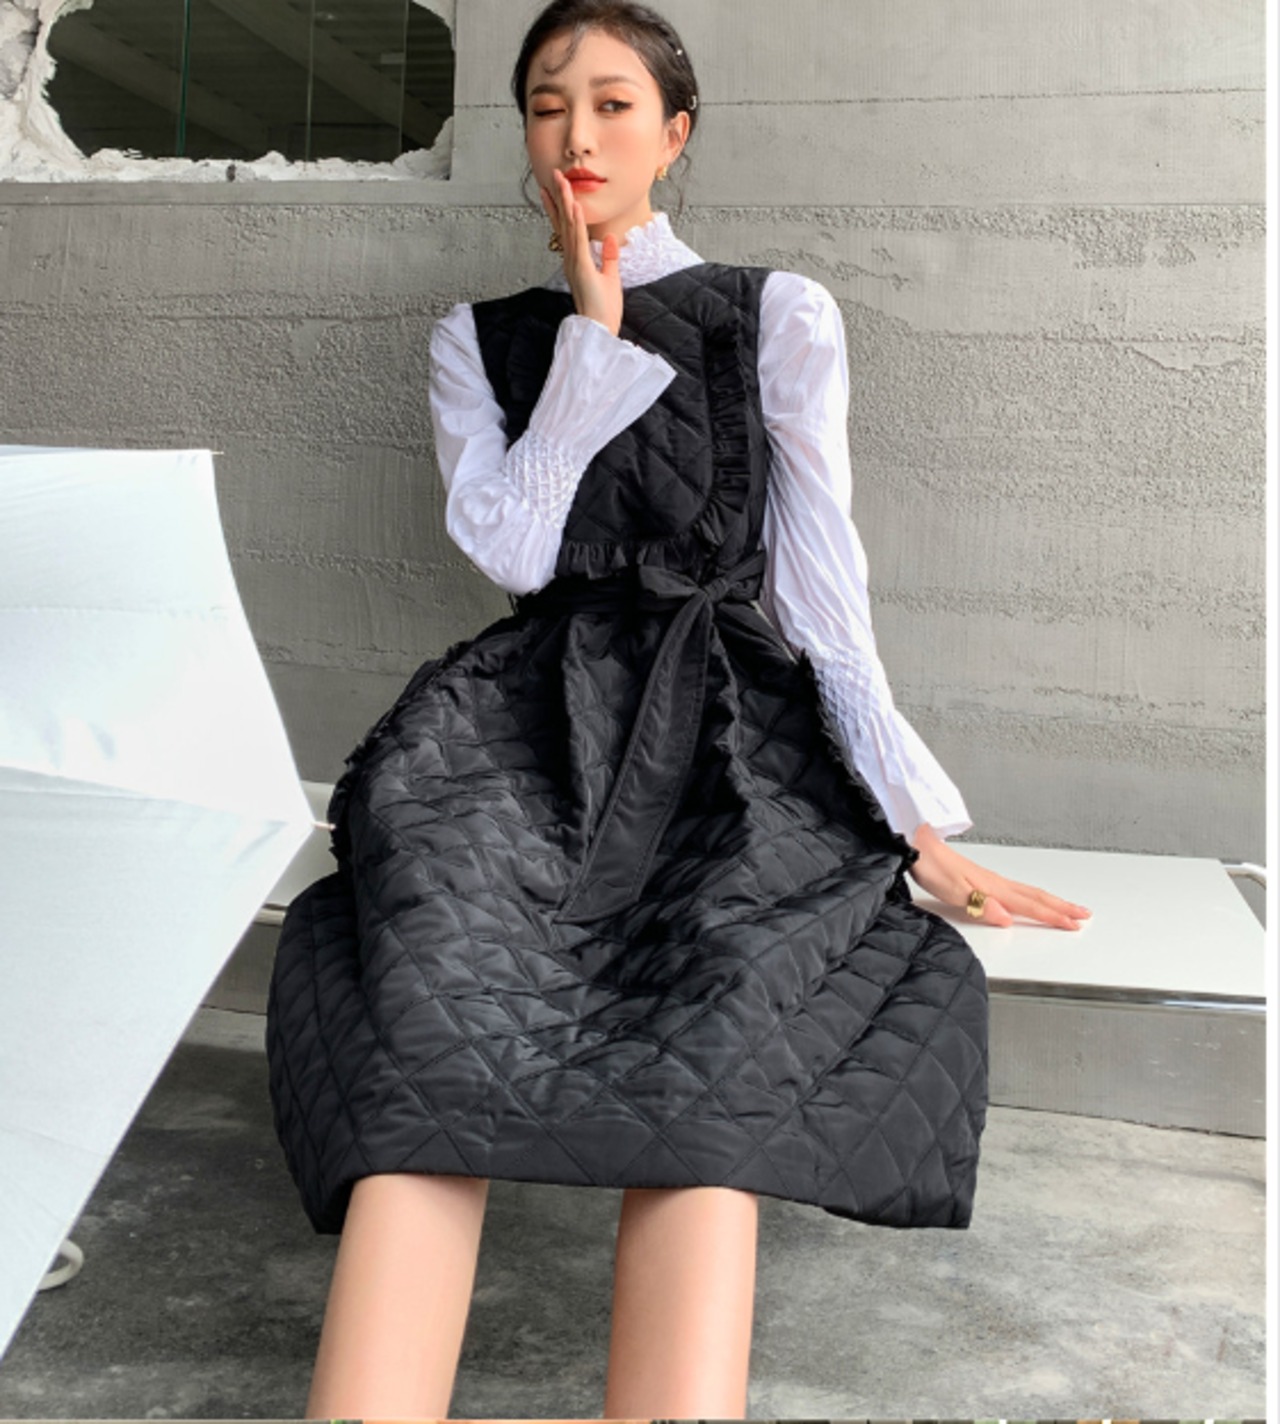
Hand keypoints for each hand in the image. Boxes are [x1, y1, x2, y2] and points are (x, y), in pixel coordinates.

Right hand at [540, 169, 622, 336]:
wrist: (600, 330)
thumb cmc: (604, 310)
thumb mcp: (610, 278)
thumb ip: (609, 258)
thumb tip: (609, 238)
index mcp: (576, 261)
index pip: (567, 229)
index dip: (560, 207)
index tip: (555, 189)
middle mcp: (571, 260)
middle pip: (563, 222)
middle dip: (559, 197)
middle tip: (553, 174)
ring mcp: (574, 263)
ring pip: (568, 226)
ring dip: (565, 202)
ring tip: (562, 180)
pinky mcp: (582, 269)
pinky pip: (578, 241)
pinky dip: (577, 222)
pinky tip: (575, 206)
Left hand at [907, 824, 1091, 930]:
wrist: (916, 843)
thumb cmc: (931, 866)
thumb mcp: (953, 890)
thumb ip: (981, 905)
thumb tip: (1007, 917)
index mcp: (992, 887)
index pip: (1029, 905)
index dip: (1053, 916)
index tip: (1075, 925)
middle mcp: (995, 882)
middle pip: (1035, 897)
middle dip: (1061, 907)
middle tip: (1084, 915)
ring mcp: (989, 879)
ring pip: (1028, 892)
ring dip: (1050, 901)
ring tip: (1067, 908)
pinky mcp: (981, 878)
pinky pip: (1016, 889)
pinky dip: (1031, 896)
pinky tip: (1030, 899)